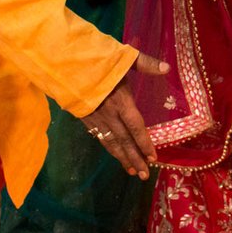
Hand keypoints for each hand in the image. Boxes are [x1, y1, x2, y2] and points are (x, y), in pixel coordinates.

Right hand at [80, 55, 166, 178]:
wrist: (64, 65)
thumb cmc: (97, 59)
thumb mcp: (124, 57)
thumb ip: (146, 64)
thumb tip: (167, 68)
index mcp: (121, 101)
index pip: (136, 127)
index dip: (145, 143)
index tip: (153, 157)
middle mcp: (109, 114)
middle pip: (124, 141)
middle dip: (135, 159)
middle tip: (145, 175)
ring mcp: (96, 119)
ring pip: (111, 143)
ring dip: (122, 158)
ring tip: (132, 172)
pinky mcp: (85, 119)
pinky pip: (100, 138)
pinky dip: (109, 149)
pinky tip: (115, 155)